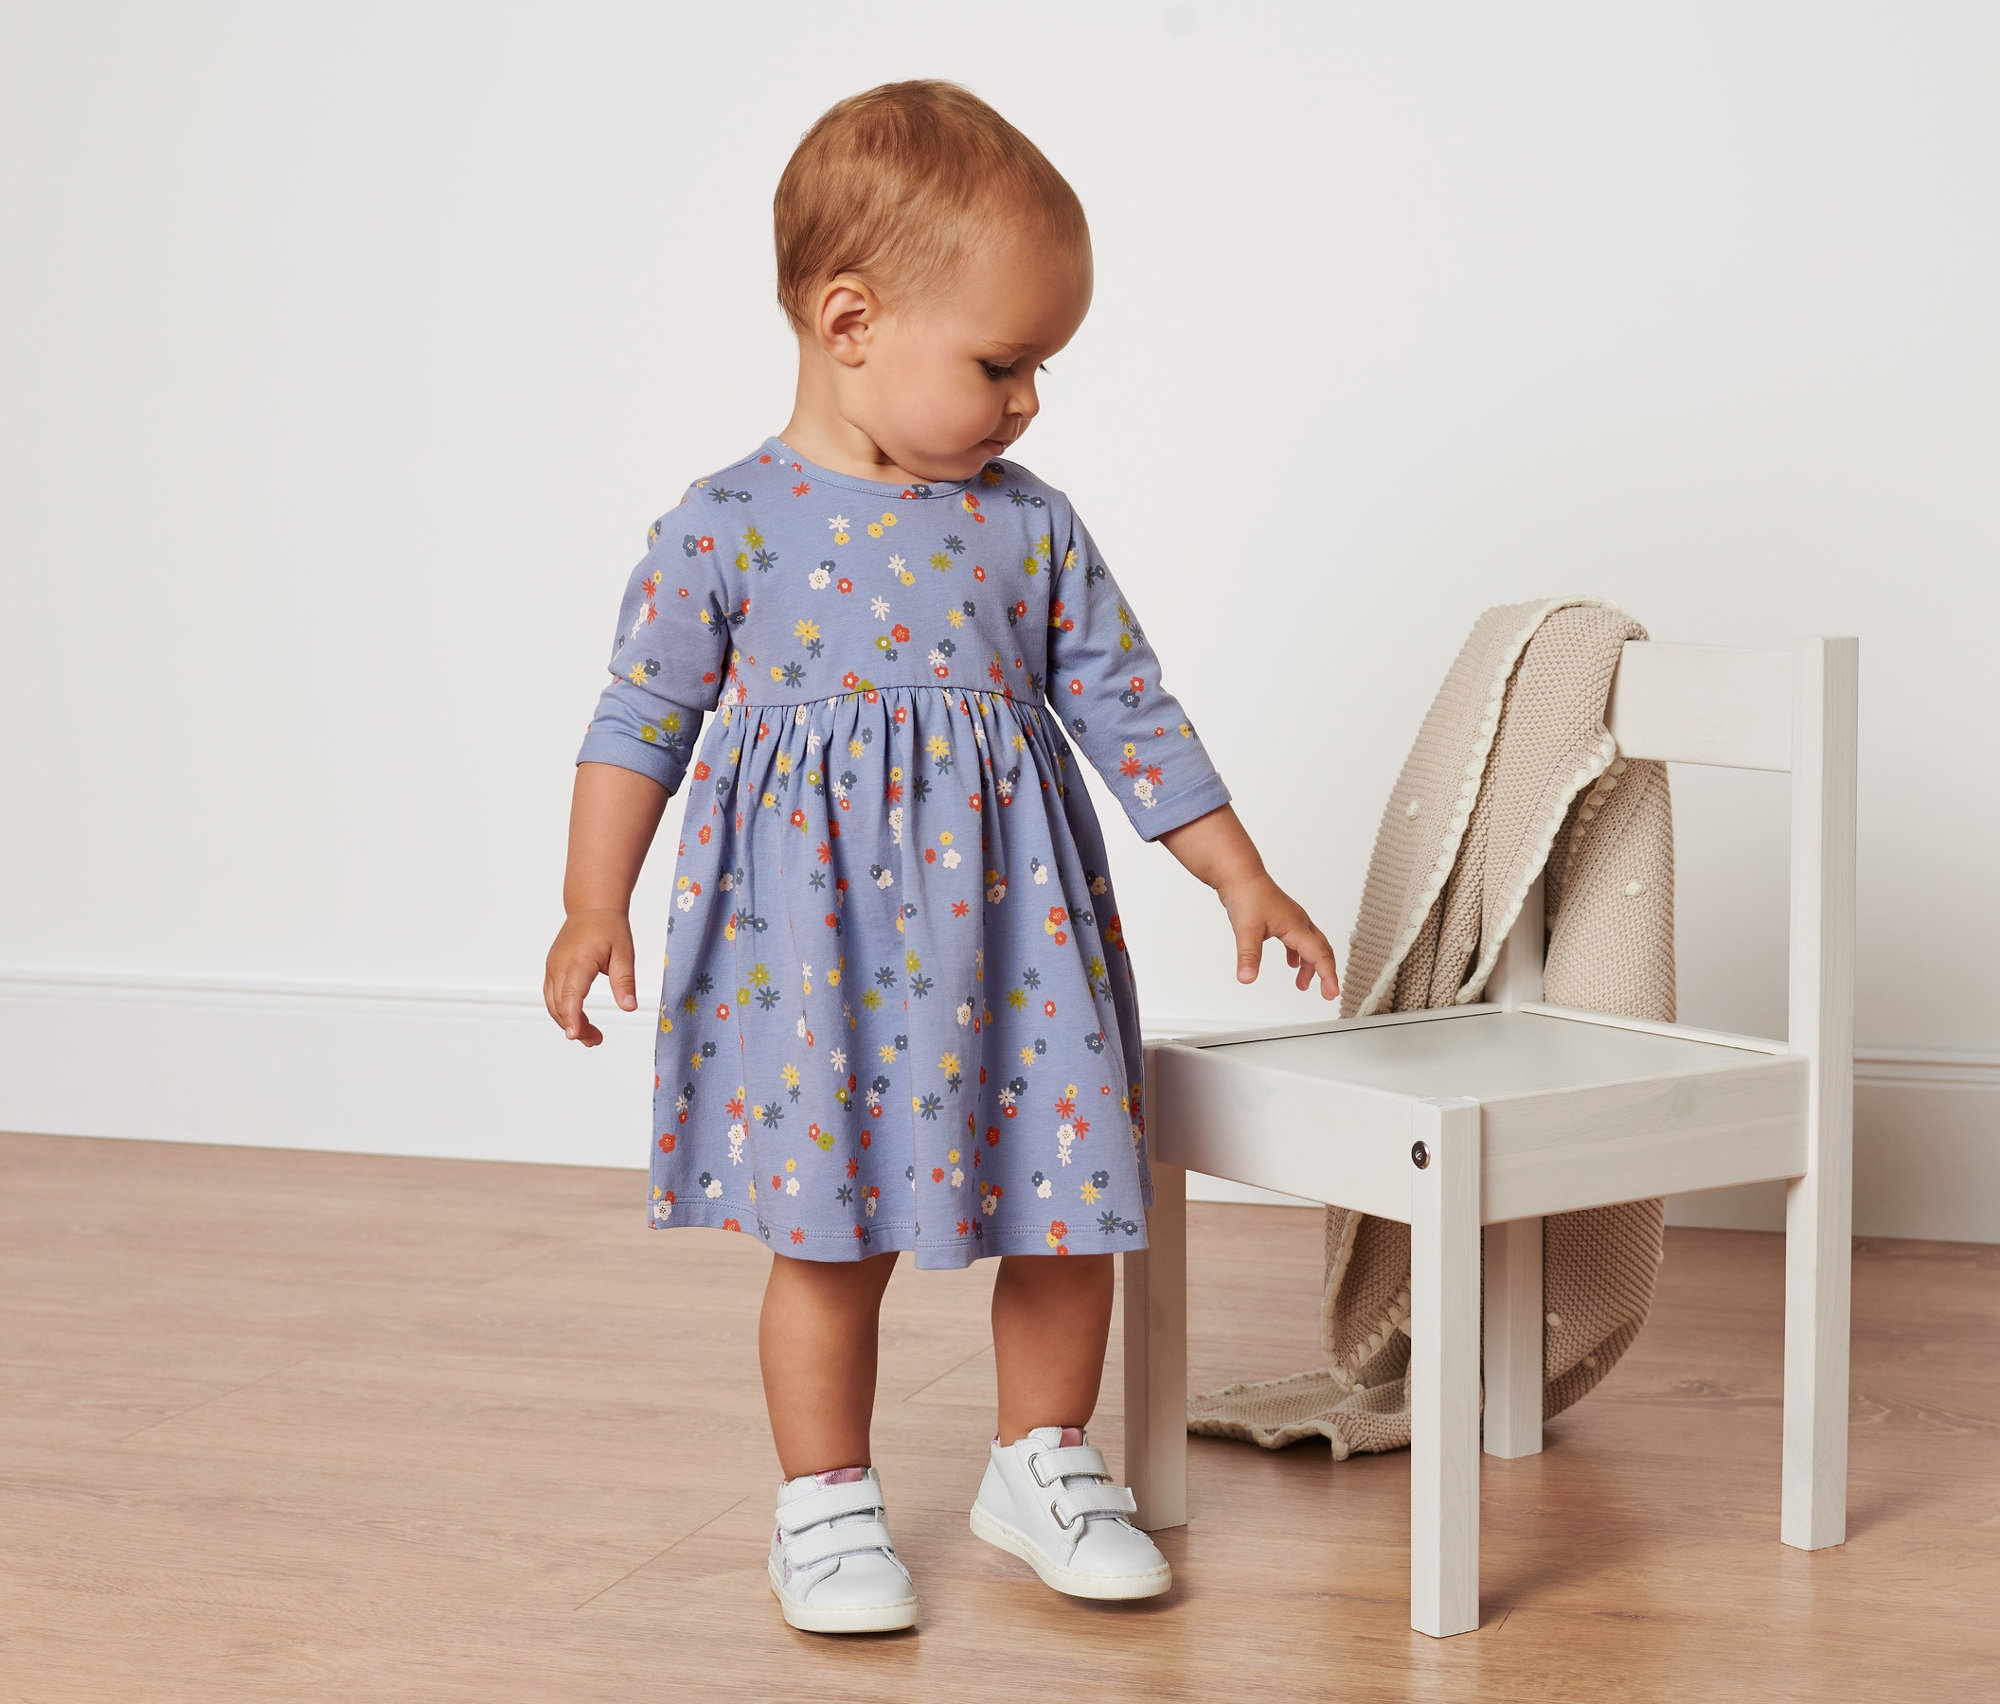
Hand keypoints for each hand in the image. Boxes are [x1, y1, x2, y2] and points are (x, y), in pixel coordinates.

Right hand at [543, 907, 638, 1045]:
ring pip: (553, 1004)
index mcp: (578, 961)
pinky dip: (563, 1011)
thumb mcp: (624, 953)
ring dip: (568, 1022)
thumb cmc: (609, 928)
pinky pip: (552, 996)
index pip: (571, 994)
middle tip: (596, 1040)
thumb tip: (629, 1007)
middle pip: (561, 1005)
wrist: (592, 908)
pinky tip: (579, 1020)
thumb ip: (625, 982)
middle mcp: (559, 966)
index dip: (572, 1017)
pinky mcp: (552, 969)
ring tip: (591, 1036)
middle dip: (575, 1027)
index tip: (575, 1035)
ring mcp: (552, 968)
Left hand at [1219, 873, 1340, 998]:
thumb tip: (1247, 978)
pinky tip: (1291, 962)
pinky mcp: (1283, 918)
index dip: (1327, 976)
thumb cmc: (1247, 895)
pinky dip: (1298, 954)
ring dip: (1310, 965)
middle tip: (1327, 993)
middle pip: (1322, 950)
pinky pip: (1298, 940)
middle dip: (1326, 972)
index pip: (1319, 955)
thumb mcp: (1246, 930)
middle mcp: (1299, 922)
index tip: (1332, 993)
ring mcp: (1292, 919)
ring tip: (1302, 985)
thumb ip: (1248, 957)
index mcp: (1296, 926)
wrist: (1240, 874)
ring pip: (1310, 945)